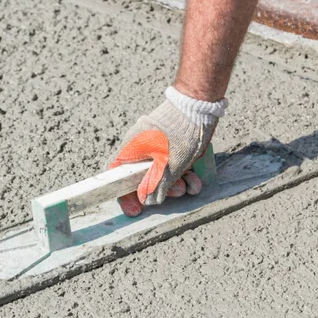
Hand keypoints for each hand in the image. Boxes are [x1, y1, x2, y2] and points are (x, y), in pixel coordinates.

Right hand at [109, 87, 226, 216]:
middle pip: (144, 178)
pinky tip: (196, 178)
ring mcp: (157, 145)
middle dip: (161, 190)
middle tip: (177, 192)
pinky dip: (184, 173)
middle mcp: (141, 147)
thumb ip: (154, 186)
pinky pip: (174, 164)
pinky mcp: (172, 144)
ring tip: (191, 184)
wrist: (199, 107)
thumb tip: (146, 200)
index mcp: (132, 150)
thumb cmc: (179, 135)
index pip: (118, 177)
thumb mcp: (167, 166)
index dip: (125, 196)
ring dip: (177, 184)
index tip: (135, 211)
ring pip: (162, 173)